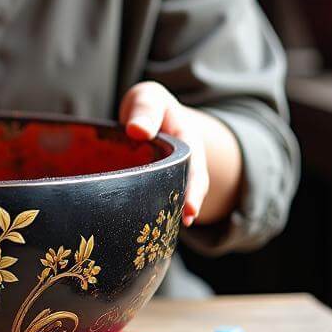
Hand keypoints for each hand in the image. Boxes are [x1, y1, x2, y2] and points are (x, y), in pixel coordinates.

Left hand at [118, 81, 208, 225]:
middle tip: (181, 225)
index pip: (194, 167)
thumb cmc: (148, 106)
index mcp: (186, 141)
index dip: (193, 189)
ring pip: (173, 198)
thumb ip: (146, 109)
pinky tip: (140, 229)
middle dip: (186, 207)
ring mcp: (169, 177)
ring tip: (160, 234)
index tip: (189, 210)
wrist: (148, 114)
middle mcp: (183, 163)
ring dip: (168, 214)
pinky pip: (155, 200)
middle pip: (189, 188)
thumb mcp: (148, 97)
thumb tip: (137, 131)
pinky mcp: (152, 186)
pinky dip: (151, 213)